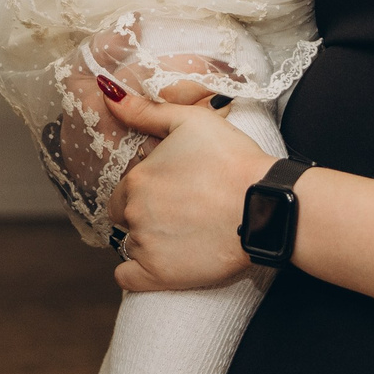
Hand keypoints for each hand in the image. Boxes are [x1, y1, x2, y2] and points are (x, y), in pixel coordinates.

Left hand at [105, 91, 274, 291]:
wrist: (265, 204)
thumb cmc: (233, 160)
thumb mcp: (190, 121)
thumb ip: (145, 111)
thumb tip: (108, 94)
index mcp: (137, 179)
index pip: (123, 190)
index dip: (146, 191)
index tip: (173, 192)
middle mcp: (133, 212)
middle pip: (125, 218)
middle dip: (144, 215)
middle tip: (180, 213)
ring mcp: (145, 245)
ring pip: (130, 246)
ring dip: (149, 242)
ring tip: (184, 235)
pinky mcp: (158, 275)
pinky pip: (128, 279)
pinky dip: (138, 273)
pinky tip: (162, 262)